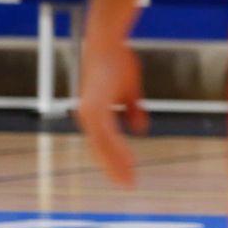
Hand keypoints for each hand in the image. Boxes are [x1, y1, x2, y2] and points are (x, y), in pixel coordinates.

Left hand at [74, 36, 147, 186]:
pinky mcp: (94, 109)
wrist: (107, 43)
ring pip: (102, 148)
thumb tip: (140, 129)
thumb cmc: (117, 61)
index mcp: (94, 114)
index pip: (103, 143)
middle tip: (128, 184)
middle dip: (115, 169)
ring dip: (116, 165)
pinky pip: (107, 136)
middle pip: (100, 151)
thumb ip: (132, 110)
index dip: (115, 159)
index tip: (128, 173)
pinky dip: (117, 150)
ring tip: (128, 179)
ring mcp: (89, 114)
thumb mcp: (129, 89)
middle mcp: (87, 117)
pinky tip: (128, 160)